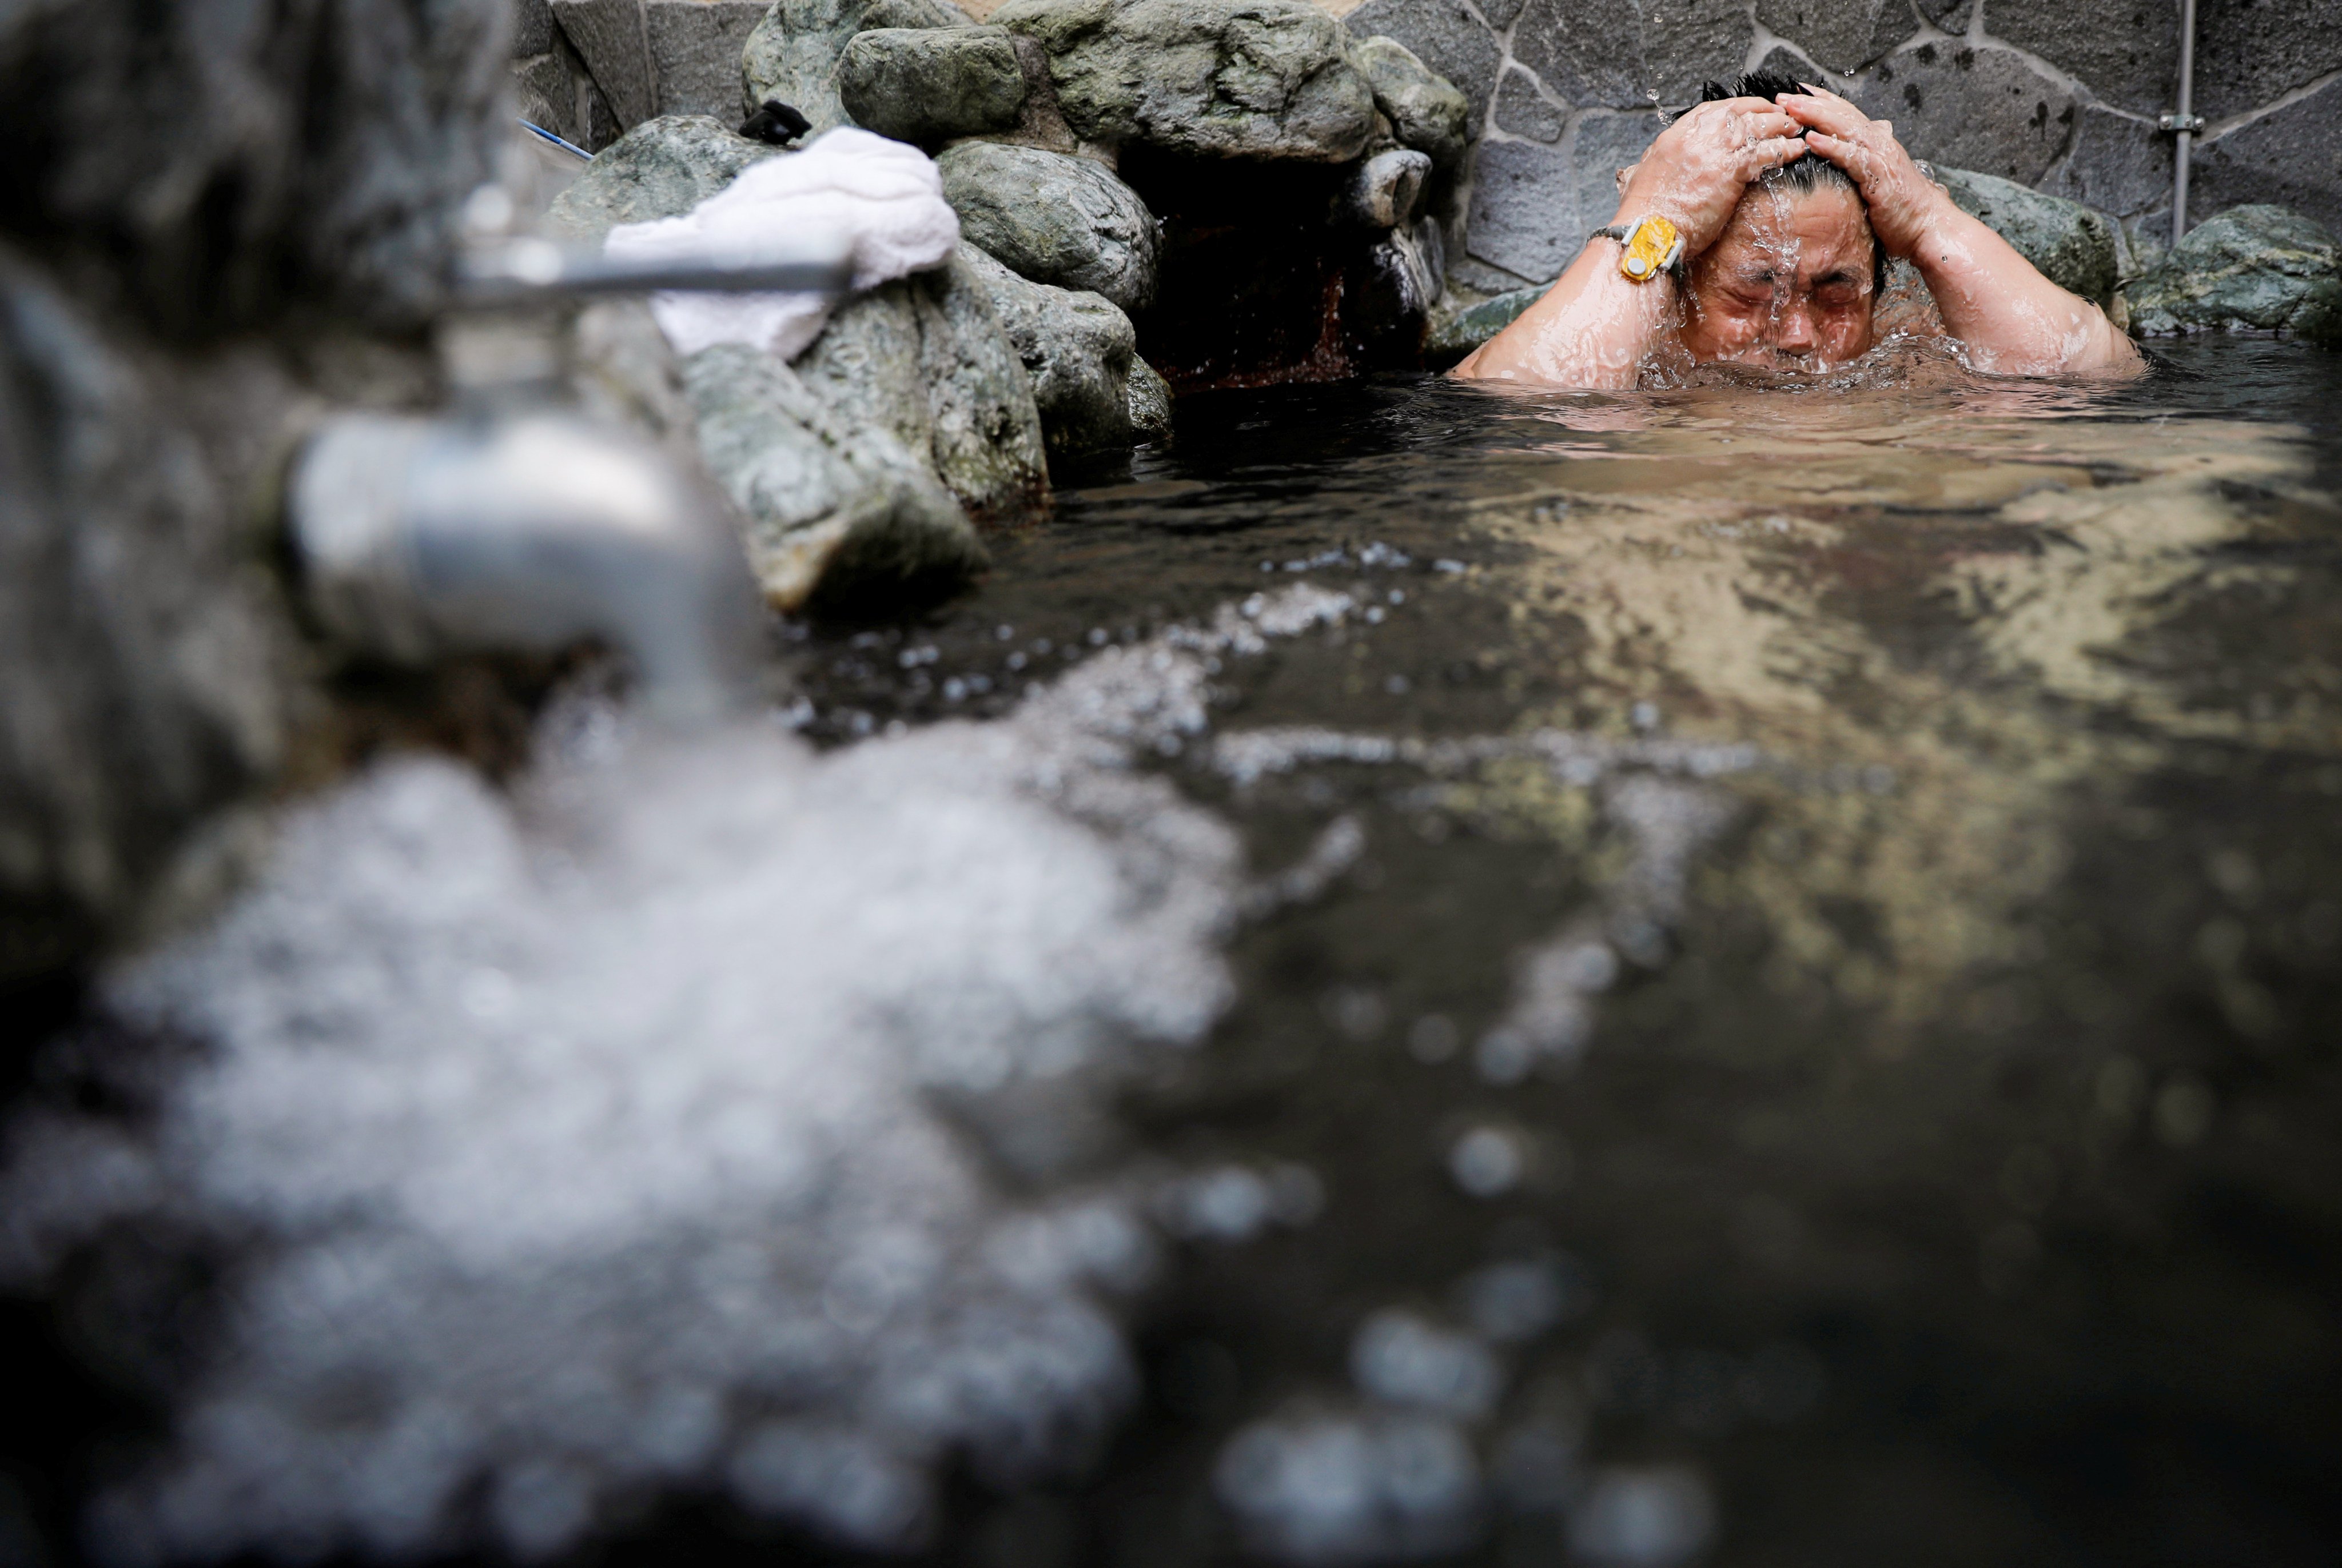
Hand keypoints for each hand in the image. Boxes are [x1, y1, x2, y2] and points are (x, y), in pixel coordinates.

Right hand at [1612, 97, 1810, 255]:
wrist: (1648, 230)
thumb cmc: (1645, 212)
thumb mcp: (1645, 175)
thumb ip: (1656, 163)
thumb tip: (1649, 166)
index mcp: (1677, 134)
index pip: (1714, 109)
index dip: (1739, 107)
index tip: (1752, 110)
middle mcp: (1699, 134)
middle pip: (1742, 111)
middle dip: (1765, 112)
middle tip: (1781, 118)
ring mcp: (1717, 148)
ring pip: (1759, 126)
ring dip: (1781, 127)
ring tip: (1795, 131)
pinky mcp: (1733, 169)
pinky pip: (1768, 152)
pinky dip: (1785, 150)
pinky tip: (1796, 151)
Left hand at [1775, 85, 1955, 258]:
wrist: (1927, 226)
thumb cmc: (1901, 208)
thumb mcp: (1878, 179)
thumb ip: (1863, 163)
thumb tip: (1849, 154)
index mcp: (1876, 141)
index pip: (1845, 113)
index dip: (1821, 100)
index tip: (1795, 92)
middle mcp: (1879, 142)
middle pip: (1841, 114)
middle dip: (1810, 103)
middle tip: (1782, 97)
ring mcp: (1880, 156)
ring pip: (1844, 128)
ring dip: (1815, 116)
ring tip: (1790, 109)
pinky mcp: (1878, 175)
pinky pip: (1851, 157)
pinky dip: (1831, 146)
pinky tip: (1811, 139)